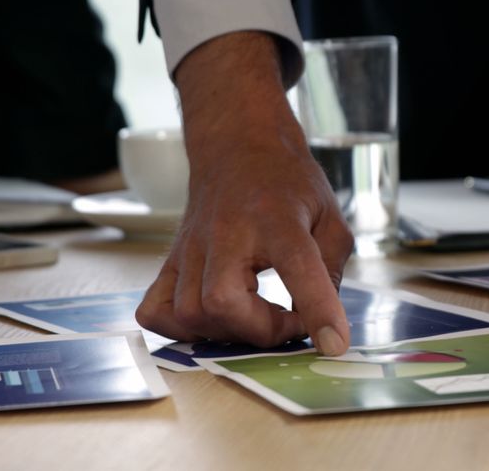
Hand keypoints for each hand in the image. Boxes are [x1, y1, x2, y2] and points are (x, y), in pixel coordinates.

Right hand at [135, 32, 353, 354]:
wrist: (237, 144)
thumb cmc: (287, 182)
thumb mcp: (329, 215)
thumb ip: (332, 267)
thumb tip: (324, 323)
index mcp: (276, 217)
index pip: (296, 264)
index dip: (317, 308)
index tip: (334, 344)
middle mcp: (227, 232)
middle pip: (222, 301)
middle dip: (262, 330)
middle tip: (290, 320)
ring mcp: (191, 248)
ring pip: (189, 313)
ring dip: (229, 333)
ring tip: (258, 318)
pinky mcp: (171, 260)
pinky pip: (155, 310)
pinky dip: (179, 328)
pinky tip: (212, 320)